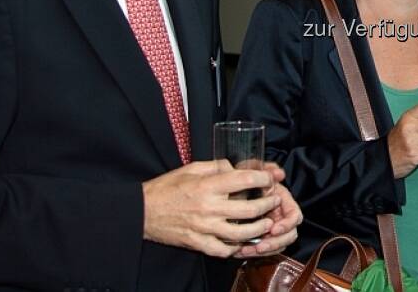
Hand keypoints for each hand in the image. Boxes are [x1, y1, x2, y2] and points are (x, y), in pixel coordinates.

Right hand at [143, 160, 281, 256]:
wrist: (141, 211)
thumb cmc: (168, 187)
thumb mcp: (192, 169)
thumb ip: (217, 167)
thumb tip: (239, 167)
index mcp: (208, 186)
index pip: (244, 180)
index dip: (263, 178)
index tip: (270, 178)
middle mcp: (209, 208)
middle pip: (249, 209)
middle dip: (268, 204)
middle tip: (275, 199)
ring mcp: (204, 228)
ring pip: (242, 233)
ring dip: (260, 227)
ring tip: (267, 222)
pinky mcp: (198, 243)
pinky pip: (223, 249)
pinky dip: (236, 246)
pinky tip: (242, 241)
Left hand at [235, 164, 302, 256]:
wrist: (227, 189)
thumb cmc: (243, 179)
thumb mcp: (252, 170)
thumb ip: (265, 169)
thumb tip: (279, 173)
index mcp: (283, 201)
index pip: (295, 216)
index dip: (287, 224)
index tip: (273, 229)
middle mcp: (281, 216)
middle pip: (290, 235)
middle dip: (276, 242)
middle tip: (260, 246)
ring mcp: (273, 228)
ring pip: (278, 245)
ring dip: (265, 250)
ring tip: (248, 250)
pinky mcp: (263, 237)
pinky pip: (265, 250)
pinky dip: (255, 253)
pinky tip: (241, 251)